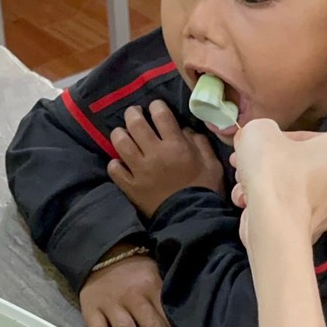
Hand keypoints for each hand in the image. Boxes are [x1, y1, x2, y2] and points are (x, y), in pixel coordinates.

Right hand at [79, 250, 195, 326]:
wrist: (102, 254)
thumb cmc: (137, 271)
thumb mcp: (157, 275)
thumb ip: (168, 297)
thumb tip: (193, 326)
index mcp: (152, 285)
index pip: (169, 314)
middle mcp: (131, 295)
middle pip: (152, 324)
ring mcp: (109, 303)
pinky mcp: (90, 309)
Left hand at [106, 101, 223, 217]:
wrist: (192, 220)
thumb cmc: (205, 190)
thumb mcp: (212, 163)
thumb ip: (199, 142)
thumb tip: (185, 130)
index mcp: (176, 145)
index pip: (160, 114)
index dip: (156, 106)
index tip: (155, 107)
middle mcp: (154, 153)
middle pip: (135, 123)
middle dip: (132, 113)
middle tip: (134, 113)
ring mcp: (139, 170)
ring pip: (120, 142)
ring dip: (119, 134)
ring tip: (122, 133)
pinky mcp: (130, 186)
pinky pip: (114, 169)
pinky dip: (115, 163)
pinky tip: (119, 162)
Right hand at [229, 122, 326, 246]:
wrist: (274, 227)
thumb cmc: (274, 172)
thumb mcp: (259, 131)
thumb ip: (261, 129)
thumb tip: (260, 140)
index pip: (308, 137)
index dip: (276, 140)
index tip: (258, 146)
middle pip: (300, 165)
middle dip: (269, 165)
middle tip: (246, 164)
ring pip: (293, 189)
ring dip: (265, 185)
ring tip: (243, 187)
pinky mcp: (317, 230)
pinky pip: (292, 210)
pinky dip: (271, 206)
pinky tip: (250, 205)